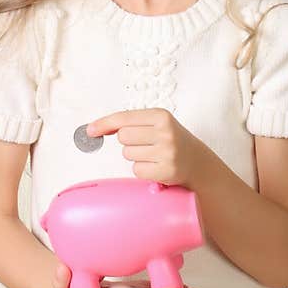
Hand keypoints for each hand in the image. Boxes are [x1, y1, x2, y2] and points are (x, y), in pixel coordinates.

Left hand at [85, 108, 210, 191]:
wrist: (197, 161)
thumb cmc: (171, 140)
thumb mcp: (157, 123)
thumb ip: (130, 122)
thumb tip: (96, 128)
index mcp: (161, 116)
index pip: (124, 118)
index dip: (104, 124)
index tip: (90, 130)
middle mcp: (165, 132)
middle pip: (123, 136)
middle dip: (128, 141)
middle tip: (145, 144)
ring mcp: (167, 152)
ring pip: (128, 154)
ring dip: (136, 156)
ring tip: (153, 155)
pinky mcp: (166, 171)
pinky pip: (137, 170)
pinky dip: (142, 169)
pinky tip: (156, 166)